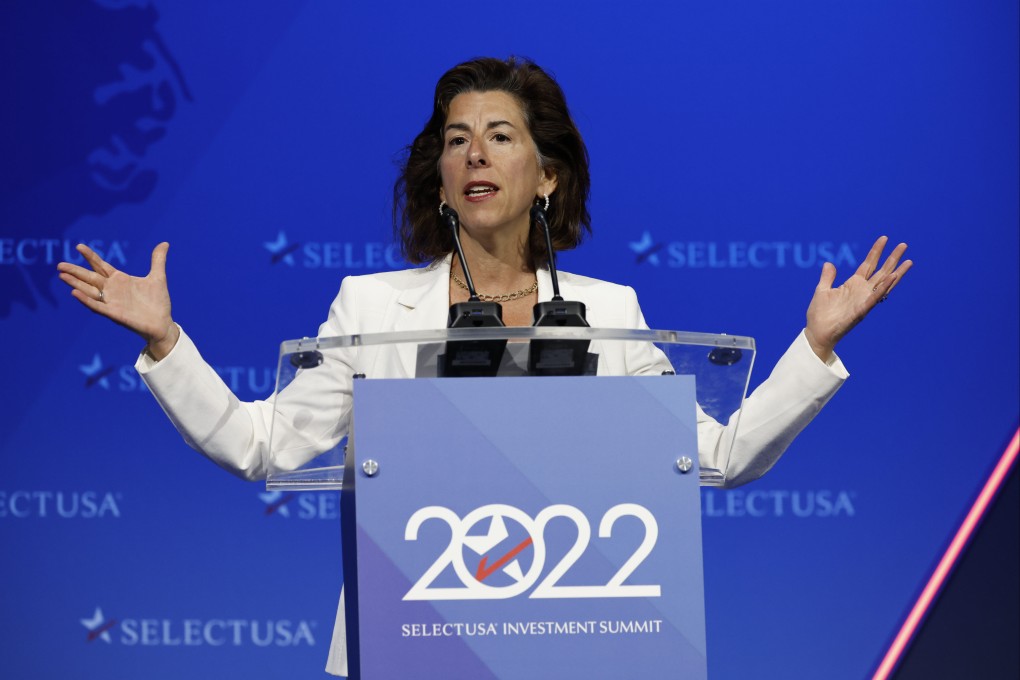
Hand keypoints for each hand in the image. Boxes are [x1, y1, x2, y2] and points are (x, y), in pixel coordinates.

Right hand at [57, 242, 178, 359]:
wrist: (163, 323)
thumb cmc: (158, 302)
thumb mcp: (158, 277)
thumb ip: (157, 260)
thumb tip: (164, 243)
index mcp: (120, 280)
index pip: (101, 265)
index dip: (90, 256)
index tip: (78, 246)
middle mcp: (112, 290)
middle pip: (90, 277)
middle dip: (75, 271)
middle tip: (59, 264)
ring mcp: (111, 301)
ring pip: (89, 290)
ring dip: (75, 283)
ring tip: (62, 275)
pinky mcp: (114, 313)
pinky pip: (96, 305)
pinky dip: (86, 299)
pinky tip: (75, 292)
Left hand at [804, 236, 912, 361]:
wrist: (816, 332)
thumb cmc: (819, 314)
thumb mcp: (822, 290)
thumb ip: (827, 277)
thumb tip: (829, 263)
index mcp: (853, 285)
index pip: (868, 264)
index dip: (876, 251)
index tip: (884, 238)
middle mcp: (862, 291)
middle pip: (881, 271)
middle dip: (892, 259)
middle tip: (904, 245)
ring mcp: (863, 300)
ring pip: (883, 284)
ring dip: (895, 273)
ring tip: (908, 261)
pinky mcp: (861, 311)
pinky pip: (875, 298)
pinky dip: (883, 288)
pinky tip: (892, 277)